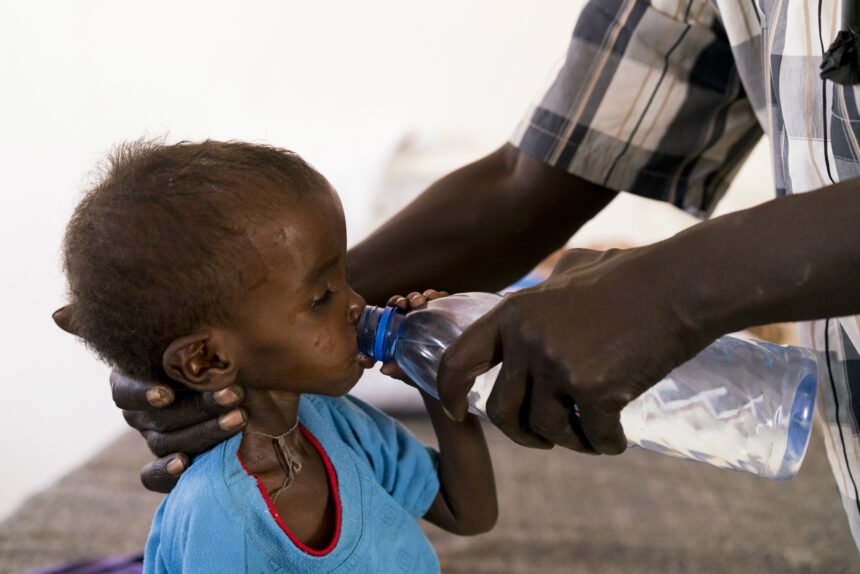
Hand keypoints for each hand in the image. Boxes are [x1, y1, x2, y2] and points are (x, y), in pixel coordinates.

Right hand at [53, 304, 247, 492]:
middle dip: (198, 407)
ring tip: (238, 417)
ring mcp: (157, 437)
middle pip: (156, 418)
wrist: (251, 371)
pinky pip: (153, 477)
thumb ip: (138, 320)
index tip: (166, 393)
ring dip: (203, 433)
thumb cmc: (215, 343)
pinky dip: (166, 473)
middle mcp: (140, 412)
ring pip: (165, 443)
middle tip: (233, 394)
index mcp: (134, 380)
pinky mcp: (175, 461)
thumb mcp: (190, 326)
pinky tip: (187, 466)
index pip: (124, 391)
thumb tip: (58, 315)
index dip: (142, 393)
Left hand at [379, 289, 448, 383]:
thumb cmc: (423, 373)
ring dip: (424, 296)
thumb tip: (384, 369)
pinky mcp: (447, 314)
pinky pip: (442, 300)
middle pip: (409, 303)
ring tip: (427, 298)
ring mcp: (431, 316)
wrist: (449, 376)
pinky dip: (440, 295)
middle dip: (410, 298)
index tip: (398, 303)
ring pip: (425, 299)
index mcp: (402, 329)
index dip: (395, 303)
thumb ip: (398, 370)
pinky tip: (440, 297)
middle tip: (413, 302)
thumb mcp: (410, 372)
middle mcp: (415, 320)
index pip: (395, 311)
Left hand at [436, 247, 709, 453]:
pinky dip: (606, 444)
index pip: (457, 361)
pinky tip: (618, 439)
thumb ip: (540, 295)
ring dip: (568, 442)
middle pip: (501, 411)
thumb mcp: (570, 271)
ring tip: (589, 434)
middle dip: (521, 435)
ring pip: (546, 430)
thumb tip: (521, 313)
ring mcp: (558, 365)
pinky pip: (593, 437)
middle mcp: (527, 341)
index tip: (456, 411)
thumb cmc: (631, 275)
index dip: (449, 392)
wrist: (679, 283)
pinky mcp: (595, 389)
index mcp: (513, 314)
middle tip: (543, 440)